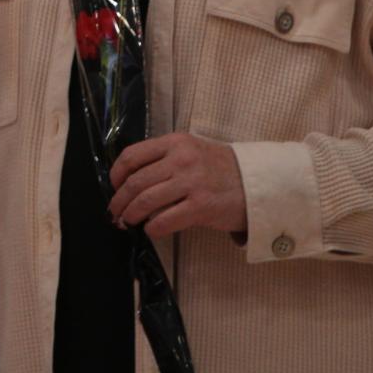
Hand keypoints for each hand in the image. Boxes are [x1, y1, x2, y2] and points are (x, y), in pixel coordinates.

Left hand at [107, 133, 245, 238]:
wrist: (258, 182)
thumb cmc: (220, 168)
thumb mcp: (191, 151)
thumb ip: (164, 159)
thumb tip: (130, 180)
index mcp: (175, 142)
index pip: (132, 155)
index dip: (116, 174)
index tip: (114, 186)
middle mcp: (181, 159)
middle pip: (136, 181)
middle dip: (119, 200)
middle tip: (115, 211)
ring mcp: (192, 183)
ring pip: (146, 200)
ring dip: (131, 214)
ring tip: (127, 222)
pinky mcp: (202, 206)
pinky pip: (166, 220)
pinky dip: (152, 227)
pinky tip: (150, 230)